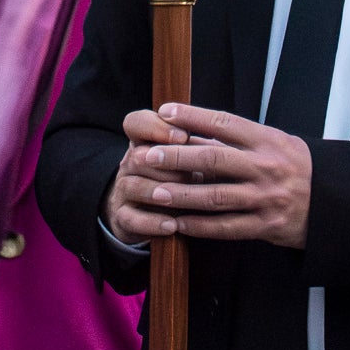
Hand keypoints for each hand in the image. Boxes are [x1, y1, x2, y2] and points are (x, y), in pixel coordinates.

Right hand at [103, 107, 207, 244]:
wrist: (149, 213)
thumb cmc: (178, 180)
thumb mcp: (187, 160)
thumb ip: (198, 148)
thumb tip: (226, 137)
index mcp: (145, 143)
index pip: (136, 123)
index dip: (156, 127)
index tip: (183, 136)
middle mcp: (130, 164)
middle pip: (137, 156)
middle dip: (167, 166)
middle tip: (193, 175)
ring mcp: (124, 191)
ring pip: (132, 186)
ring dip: (158, 192)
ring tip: (180, 199)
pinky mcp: (123, 218)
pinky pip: (131, 219)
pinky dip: (152, 222)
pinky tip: (172, 226)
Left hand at [108, 103, 313, 248]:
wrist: (334, 202)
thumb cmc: (296, 167)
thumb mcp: (275, 143)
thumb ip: (237, 140)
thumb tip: (191, 129)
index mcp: (268, 141)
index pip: (225, 124)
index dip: (193, 117)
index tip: (165, 111)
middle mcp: (267, 168)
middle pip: (215, 160)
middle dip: (178, 158)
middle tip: (149, 155)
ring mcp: (266, 199)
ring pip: (216, 197)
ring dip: (182, 196)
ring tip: (154, 192)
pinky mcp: (267, 226)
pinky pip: (227, 228)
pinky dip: (200, 226)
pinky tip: (178, 223)